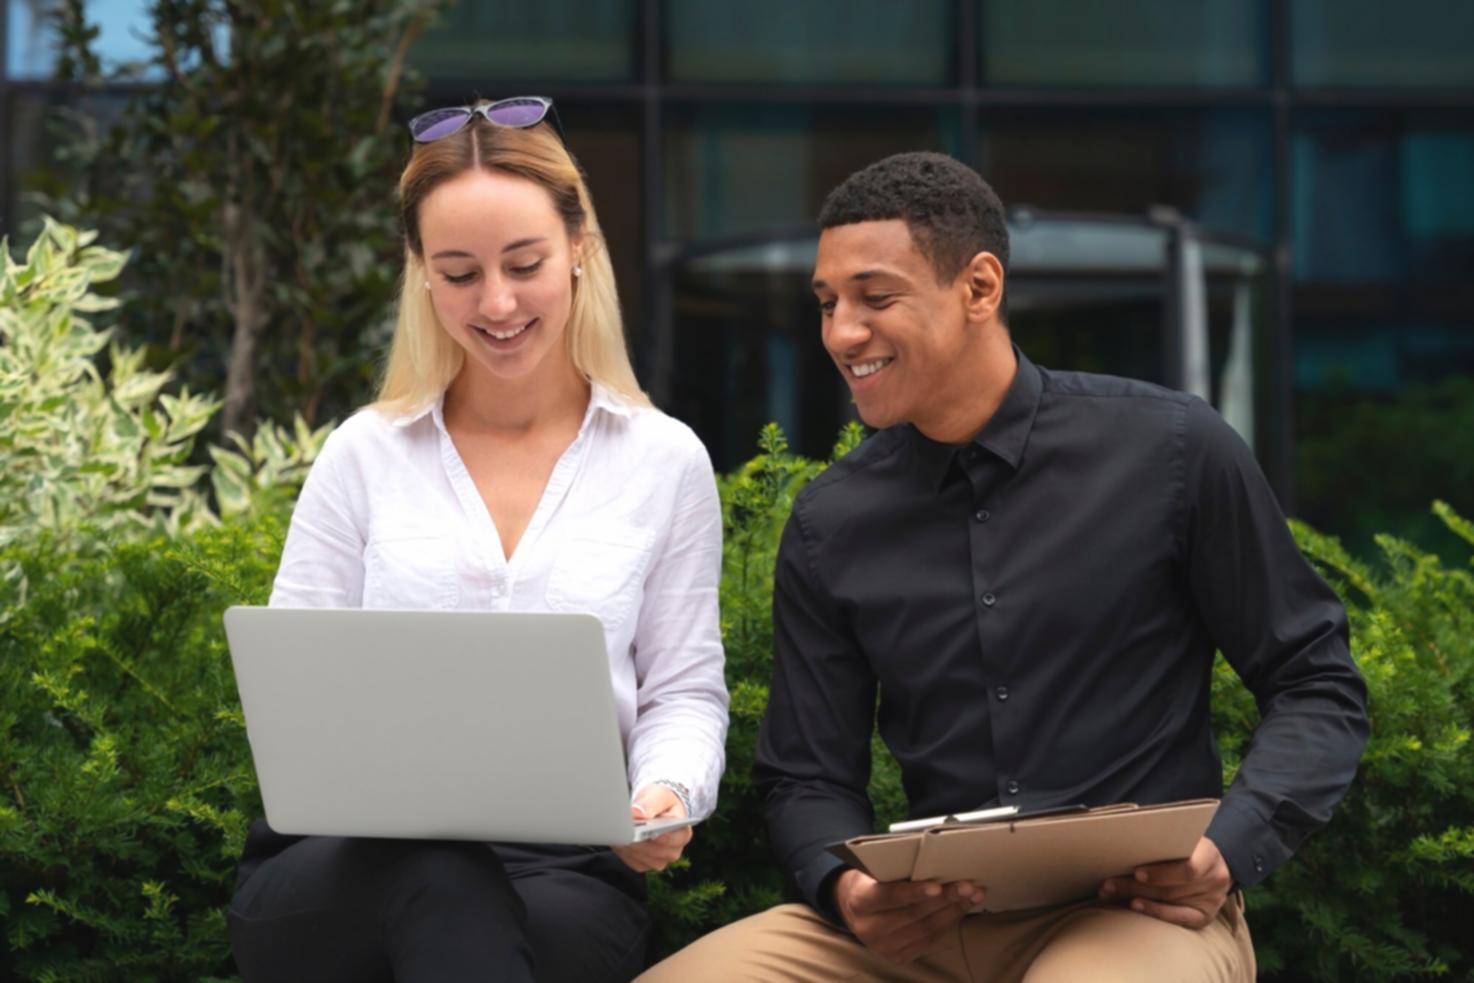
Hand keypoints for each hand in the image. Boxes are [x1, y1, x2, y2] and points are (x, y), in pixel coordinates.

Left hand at [611, 784, 692, 872]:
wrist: (652, 807)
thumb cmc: (661, 801)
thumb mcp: (659, 795)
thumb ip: (650, 803)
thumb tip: (638, 812)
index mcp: (683, 833)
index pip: (676, 839)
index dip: (664, 837)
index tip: (651, 833)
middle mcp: (673, 850)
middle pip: (657, 852)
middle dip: (641, 841)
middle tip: (629, 830)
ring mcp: (658, 859)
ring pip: (643, 858)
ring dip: (631, 845)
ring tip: (622, 832)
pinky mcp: (643, 863)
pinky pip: (631, 860)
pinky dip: (624, 850)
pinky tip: (620, 838)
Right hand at [833, 868, 980, 963]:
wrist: (854, 908)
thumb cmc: (871, 880)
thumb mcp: (874, 870)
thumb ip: (896, 868)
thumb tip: (934, 857)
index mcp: (860, 901)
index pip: (888, 897)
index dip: (913, 892)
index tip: (937, 885)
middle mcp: (870, 929)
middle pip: (913, 914)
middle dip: (944, 899)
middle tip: (967, 886)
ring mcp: (884, 947)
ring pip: (925, 930)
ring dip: (953, 911)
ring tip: (973, 896)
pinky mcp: (898, 956)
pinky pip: (929, 940)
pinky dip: (948, 923)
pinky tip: (960, 909)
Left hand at [1097, 836, 1232, 927]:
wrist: (1210, 865)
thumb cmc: (1186, 846)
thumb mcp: (1180, 836)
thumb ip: (1160, 836)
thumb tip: (1124, 833)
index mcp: (1209, 854)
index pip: (1188, 868)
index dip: (1161, 873)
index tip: (1136, 871)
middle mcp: (1215, 879)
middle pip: (1171, 888)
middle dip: (1135, 885)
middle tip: (1108, 882)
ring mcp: (1212, 900)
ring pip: (1168, 901)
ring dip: (1135, 896)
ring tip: (1109, 892)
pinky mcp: (1204, 917)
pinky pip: (1178, 919)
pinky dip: (1154, 912)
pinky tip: (1134, 905)